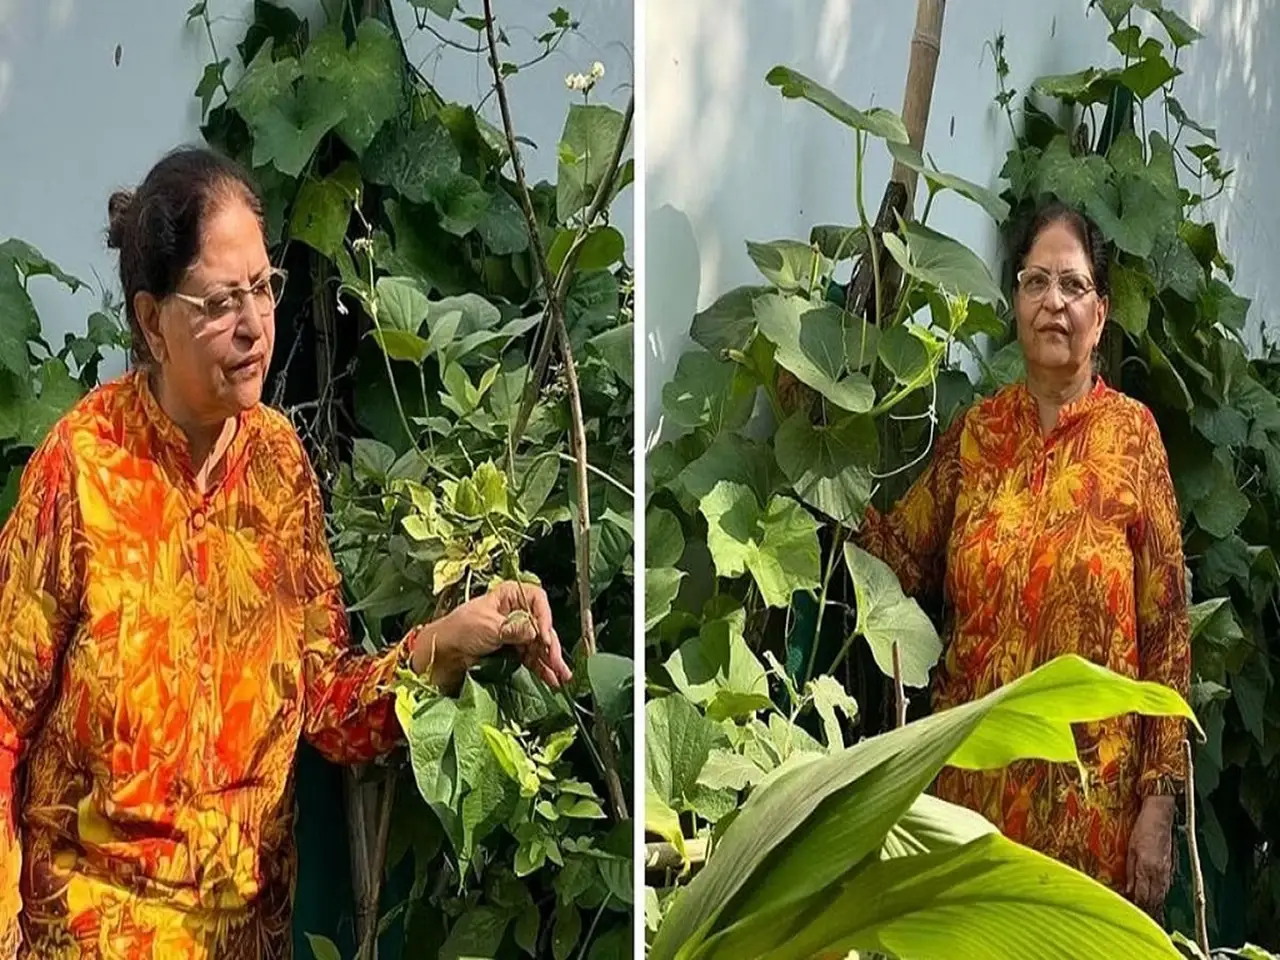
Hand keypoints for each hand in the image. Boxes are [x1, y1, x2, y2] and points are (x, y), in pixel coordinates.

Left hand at [411, 581, 571, 693]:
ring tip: (561, 677)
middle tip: (557, 662)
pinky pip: (531, 658)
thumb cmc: (460, 630)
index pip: (537, 600)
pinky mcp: (512, 651)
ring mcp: (514, 633)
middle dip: (551, 646)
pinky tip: (551, 679)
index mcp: (509, 596)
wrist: (440, 654)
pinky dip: (541, 668)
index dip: (544, 617)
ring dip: (550, 661)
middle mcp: (515, 612)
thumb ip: (515, 629)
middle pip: (541, 626)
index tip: (545, 636)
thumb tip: (538, 632)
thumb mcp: (489, 627)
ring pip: (539, 645)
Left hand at [1126, 794, 1175, 919]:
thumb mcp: (1131, 849)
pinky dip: (1158, 897)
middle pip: (1153, 901)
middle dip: (1147, 913)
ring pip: (1160, 897)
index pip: (1142, 897)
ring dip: (1154, 908)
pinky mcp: (1170, 869)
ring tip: (1147, 918)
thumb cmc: (1142, 830)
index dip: (1136, 908)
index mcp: (1147, 869)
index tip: (1129, 914)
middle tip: (1139, 921)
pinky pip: (1164, 889)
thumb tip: (1129, 891)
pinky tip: (1154, 902)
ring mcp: (1167, 873)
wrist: (1160, 816)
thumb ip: (1131, 872)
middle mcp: (1159, 874)